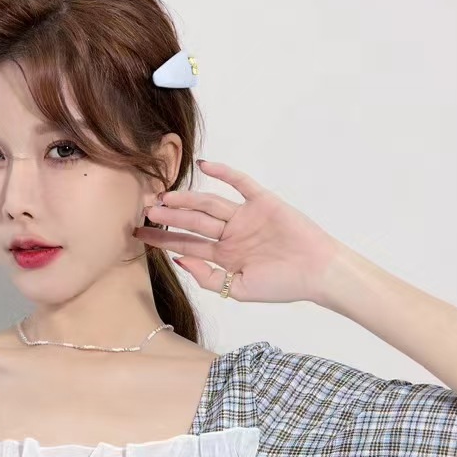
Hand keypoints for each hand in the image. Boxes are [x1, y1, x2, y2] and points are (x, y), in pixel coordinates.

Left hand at [133, 159, 344, 304]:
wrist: (317, 273)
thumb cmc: (282, 285)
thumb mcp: (237, 290)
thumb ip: (208, 278)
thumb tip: (179, 260)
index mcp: (224, 255)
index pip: (186, 244)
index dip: (162, 239)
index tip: (139, 236)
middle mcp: (231, 234)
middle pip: (192, 222)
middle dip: (168, 217)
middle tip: (144, 211)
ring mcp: (245, 216)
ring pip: (209, 204)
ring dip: (187, 200)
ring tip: (163, 197)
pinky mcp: (263, 202)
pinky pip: (240, 184)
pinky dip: (223, 173)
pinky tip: (203, 166)